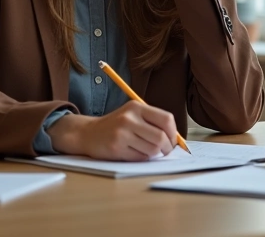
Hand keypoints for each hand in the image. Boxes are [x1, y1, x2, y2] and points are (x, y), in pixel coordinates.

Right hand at [47, 101, 177, 160]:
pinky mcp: (116, 148)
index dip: (174, 133)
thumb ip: (152, 122)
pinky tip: (134, 152)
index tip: (173, 140)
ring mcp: (122, 133)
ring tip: (147, 150)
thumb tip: (176, 139)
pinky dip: (142, 158)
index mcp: (137, 107)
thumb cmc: (116, 125)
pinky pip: (140, 158)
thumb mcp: (133, 115)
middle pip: (161, 137)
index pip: (166, 119)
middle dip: (167, 147)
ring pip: (152, 149)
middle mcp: (129, 118)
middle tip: (165, 150)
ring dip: (153, 153)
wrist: (88, 133)